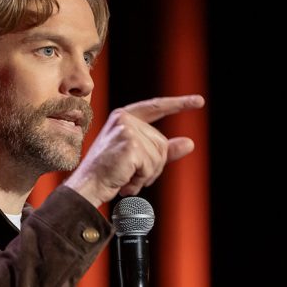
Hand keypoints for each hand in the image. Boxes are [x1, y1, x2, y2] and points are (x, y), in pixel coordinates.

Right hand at [64, 95, 204, 206]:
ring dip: (146, 175)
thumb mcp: (139, 158)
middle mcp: (125, 119)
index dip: (179, 104)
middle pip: (161, 143)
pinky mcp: (129, 144)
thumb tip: (190, 143)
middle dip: (153, 166)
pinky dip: (141, 179)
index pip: (156, 107)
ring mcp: (126, 130)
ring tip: (126, 177)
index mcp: (125, 117)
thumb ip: (164, 150)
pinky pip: (151, 166)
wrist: (88, 186)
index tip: (199, 101)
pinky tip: (125, 180)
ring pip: (159, 156)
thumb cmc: (110, 173)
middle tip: (131, 174)